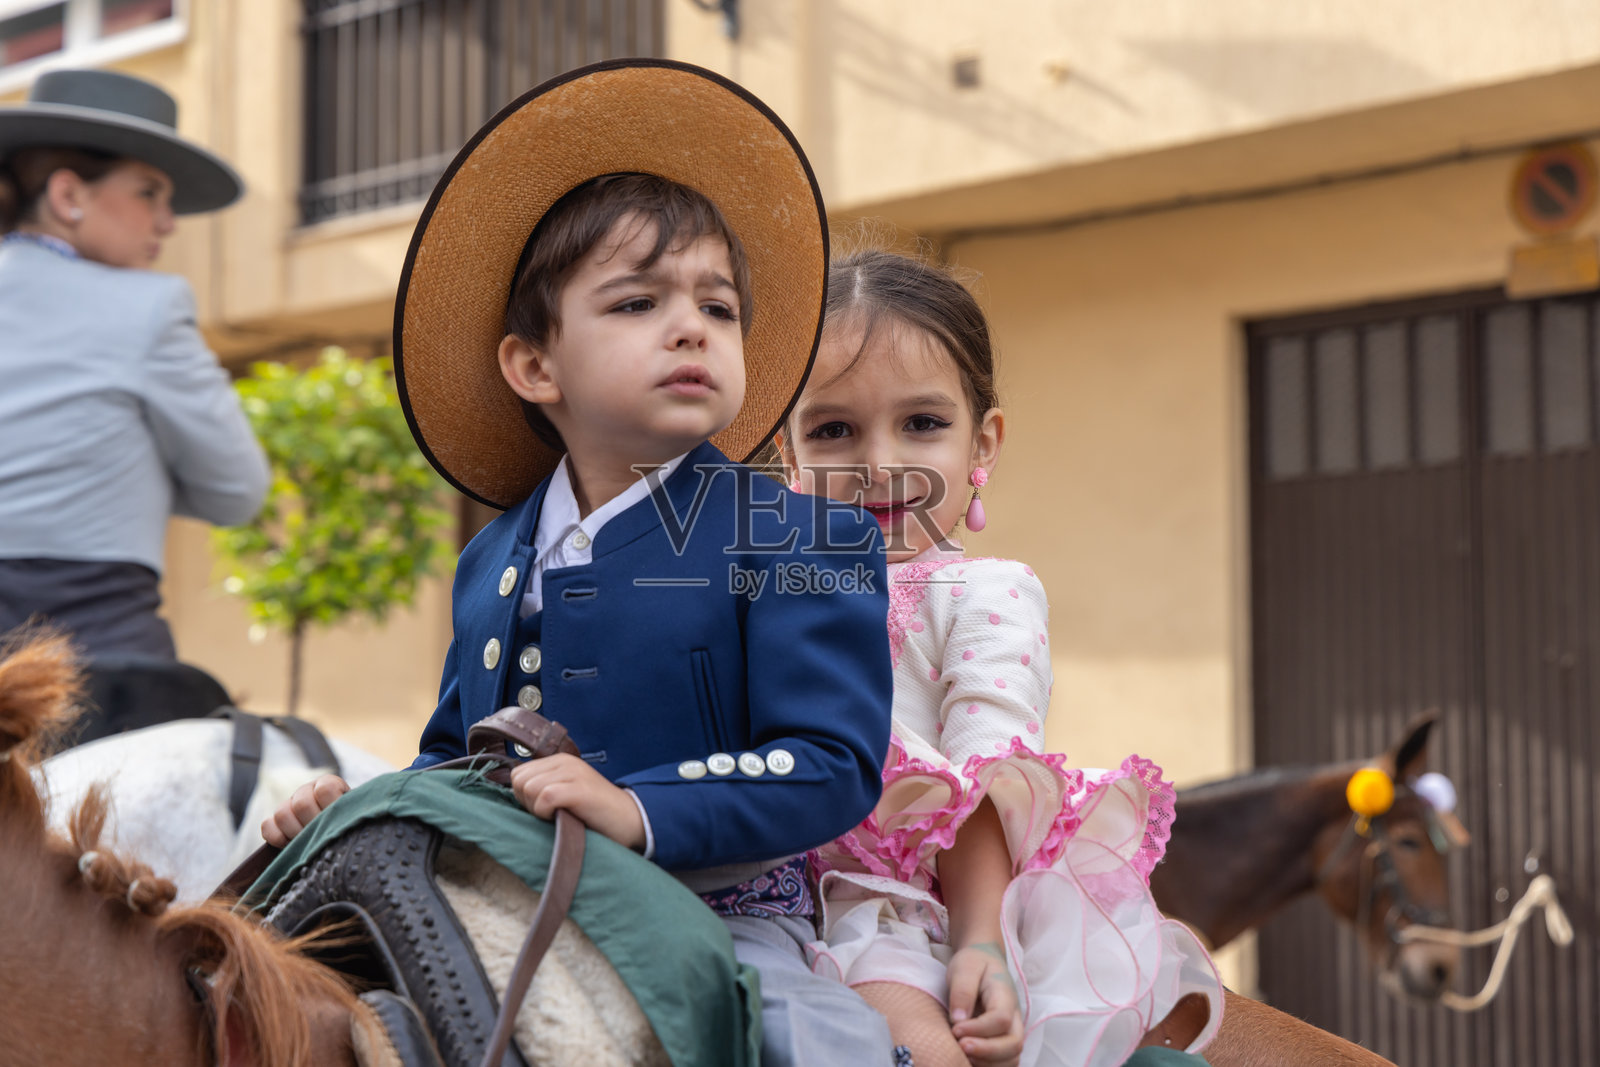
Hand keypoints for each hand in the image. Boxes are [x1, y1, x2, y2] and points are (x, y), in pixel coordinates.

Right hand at [261, 774, 349, 847]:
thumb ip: (349, 814)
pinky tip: (291, 845)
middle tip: (322, 837)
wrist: (340, 834)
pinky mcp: (275, 821)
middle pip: (301, 804)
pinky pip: (267, 825)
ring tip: (309, 843)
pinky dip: (278, 838)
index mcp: (329, 784)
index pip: (325, 789)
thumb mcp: (354, 815)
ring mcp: (289, 804)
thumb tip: (345, 821)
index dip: (330, 808)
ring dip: (296, 833)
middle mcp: (307, 790)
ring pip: (282, 813)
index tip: (339, 822)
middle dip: (312, 825)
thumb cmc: (350, 824)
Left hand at [509, 753, 645, 851]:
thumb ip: (545, 788)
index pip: (518, 774)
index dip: (525, 796)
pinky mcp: (578, 789)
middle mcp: (564, 761)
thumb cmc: (596, 813)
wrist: (631, 820)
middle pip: (519, 780)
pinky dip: (546, 813)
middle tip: (550, 814)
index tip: (544, 809)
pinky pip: (544, 798)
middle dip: (527, 802)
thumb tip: (517, 796)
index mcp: (560, 761)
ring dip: (537, 809)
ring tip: (558, 815)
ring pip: (528, 788)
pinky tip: (562, 817)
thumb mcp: (567, 792)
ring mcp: (572, 773)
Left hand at [947, 942, 1023, 1066]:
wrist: (983, 962)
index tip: (955, 1029)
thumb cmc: (973, 963)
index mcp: (1005, 995)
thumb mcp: (964, 967)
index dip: (979, 1029)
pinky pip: (1005, 1061)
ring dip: (989, 1062)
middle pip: (1014, 1044)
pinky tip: (968, 1060)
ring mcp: (1012, 1030)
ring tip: (962, 1055)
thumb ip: (962, 990)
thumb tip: (958, 1019)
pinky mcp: (1004, 1040)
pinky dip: (990, 1065)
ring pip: (1012, 1058)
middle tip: (960, 1047)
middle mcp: (1014, 1017)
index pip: (1001, 1019)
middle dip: (987, 1052)